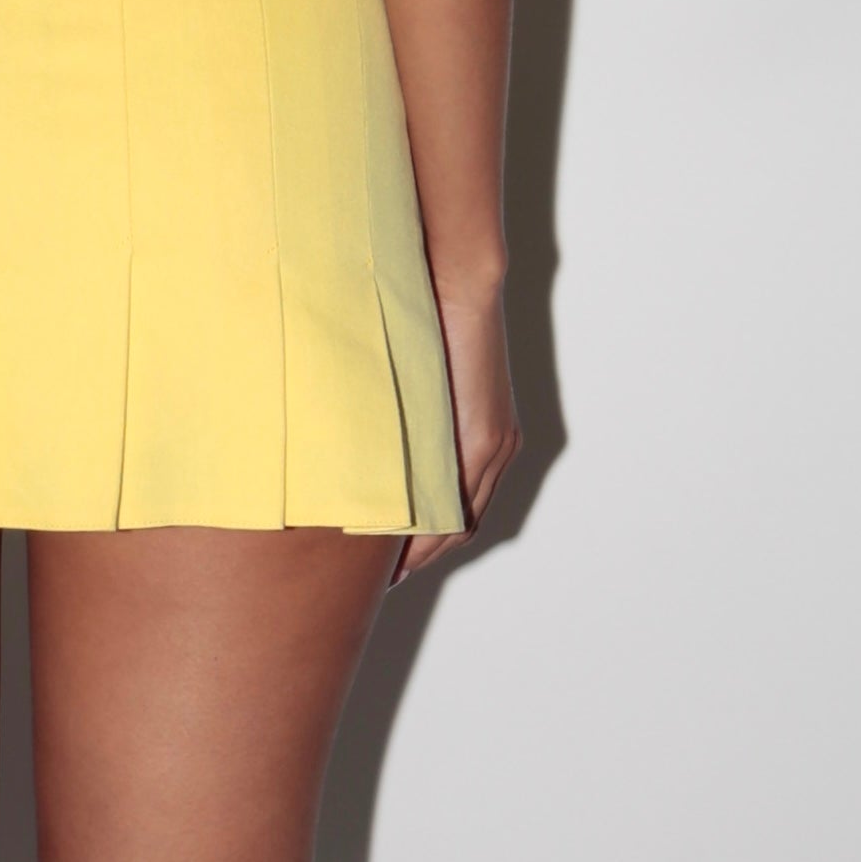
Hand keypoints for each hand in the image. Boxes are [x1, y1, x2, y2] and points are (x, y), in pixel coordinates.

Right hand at [400, 268, 519, 581]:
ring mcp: (493, 445)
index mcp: (483, 438)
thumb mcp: (415, 383)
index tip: (392, 560)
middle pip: (462, 525)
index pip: (456, 507)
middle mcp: (496, 448)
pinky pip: (455, 501)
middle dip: (424, 555)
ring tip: (385, 574)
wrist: (457, 282)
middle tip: (384, 579)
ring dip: (423, 551)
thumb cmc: (426, 321)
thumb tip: (364, 440)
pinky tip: (397, 547)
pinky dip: (425, 530)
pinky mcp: (483, 437)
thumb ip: (401, 418)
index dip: (427, 540)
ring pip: (459, 520)